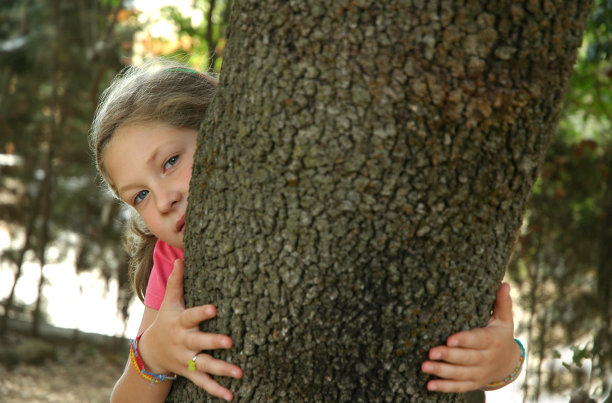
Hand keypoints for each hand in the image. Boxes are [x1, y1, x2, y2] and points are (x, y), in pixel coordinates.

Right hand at [139, 259, 241, 400]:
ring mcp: (186, 359)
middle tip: (230, 342)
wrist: (151, 352)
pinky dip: (216, 390)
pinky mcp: (190, 372)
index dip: (201, 313)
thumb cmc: (166, 321)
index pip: (191, 316)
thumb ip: (176, 282)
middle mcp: (183, 342)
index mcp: (180, 323)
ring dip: (221, 370)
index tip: (214, 308)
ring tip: (239, 372)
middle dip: (213, 342)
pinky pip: (203, 382)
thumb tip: (180, 259)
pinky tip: (231, 395)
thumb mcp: (169, 303)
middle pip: (199, 343)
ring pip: (204, 365)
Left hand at [421, 282, 519, 391]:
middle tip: (430, 352)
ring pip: (460, 374)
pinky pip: (458, 387)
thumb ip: (502, 303)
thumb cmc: (500, 335)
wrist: (508, 363)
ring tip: (424, 367)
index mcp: (492, 341)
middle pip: (466, 358)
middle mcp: (486, 358)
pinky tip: (429, 385)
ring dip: (442, 371)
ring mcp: (479, 373)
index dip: (464, 340)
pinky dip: (444, 387)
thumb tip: (505, 284)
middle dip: (448, 356)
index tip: (449, 338)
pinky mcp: (473, 382)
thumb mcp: (504, 320)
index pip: (478, 340)